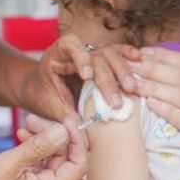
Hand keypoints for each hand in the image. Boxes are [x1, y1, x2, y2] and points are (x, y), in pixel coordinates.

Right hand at [0, 116, 87, 179]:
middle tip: (34, 118)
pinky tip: (22, 136)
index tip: (65, 120)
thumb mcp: (9, 163)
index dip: (75, 140)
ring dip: (42, 140)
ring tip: (26, 124)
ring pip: (51, 159)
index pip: (78, 164)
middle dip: (53, 136)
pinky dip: (33, 149)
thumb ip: (39, 147)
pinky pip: (39, 165)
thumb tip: (62, 131)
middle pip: (64, 159)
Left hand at [22, 33, 140, 119]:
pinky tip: (140, 60)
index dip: (81, 58)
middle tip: (115, 101)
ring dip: (123, 72)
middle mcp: (77, 49)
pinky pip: (118, 54)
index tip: (87, 76)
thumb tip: (79, 134)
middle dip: (108, 77)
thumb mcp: (49, 106)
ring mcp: (92, 52)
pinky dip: (129, 57)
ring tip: (132, 90)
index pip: (71, 45)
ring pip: (111, 54)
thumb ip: (64, 116)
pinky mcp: (103, 59)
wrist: (39, 86)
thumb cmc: (42, 95)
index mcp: (58, 53)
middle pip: (97, 55)